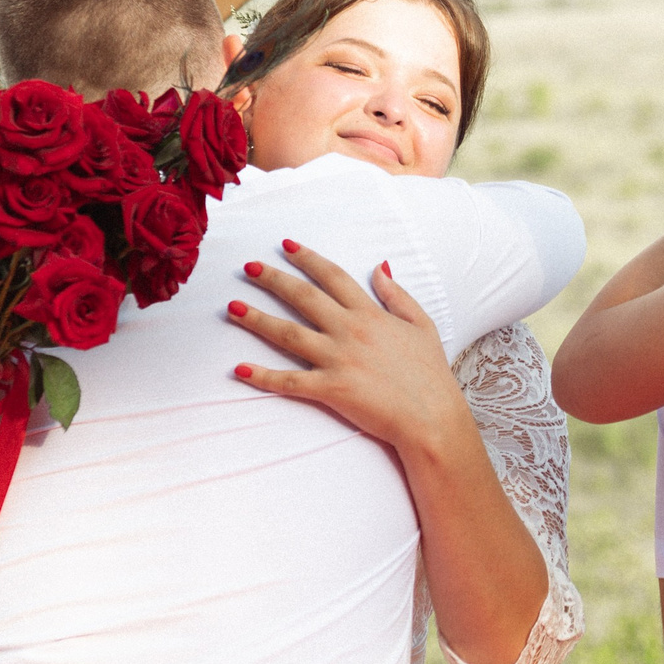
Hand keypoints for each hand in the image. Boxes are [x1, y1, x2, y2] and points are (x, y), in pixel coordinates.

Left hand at [226, 241, 466, 452]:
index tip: (285, 245)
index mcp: (370, 314)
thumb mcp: (422, 324)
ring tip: (231, 308)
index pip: (332, 276)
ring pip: (288, 334)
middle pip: (303, 297)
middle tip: (247, 267)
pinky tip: (239, 369)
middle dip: (273, 279)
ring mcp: (338, 359)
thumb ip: (397, 295)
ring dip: (256, 319)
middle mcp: (349, 330)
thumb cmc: (431, 375)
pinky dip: (262, 376)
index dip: (307, 258)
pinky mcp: (331, 389)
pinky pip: (289, 381)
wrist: (432, 418)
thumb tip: (379, 266)